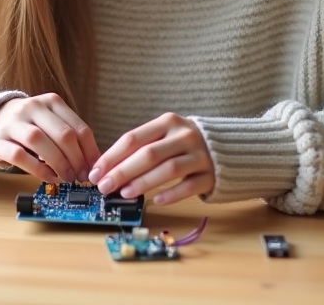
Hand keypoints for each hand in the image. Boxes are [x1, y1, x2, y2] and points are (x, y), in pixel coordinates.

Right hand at [0, 93, 100, 183]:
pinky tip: (49, 177)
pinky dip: (37, 169)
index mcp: (51, 102)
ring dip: (58, 163)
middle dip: (76, 159)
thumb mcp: (51, 122)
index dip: (89, 151)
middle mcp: (32, 107)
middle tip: (81, 176)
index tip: (94, 168)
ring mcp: (13, 123)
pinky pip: (19, 156)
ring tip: (67, 177)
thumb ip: (70, 137)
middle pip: (62, 133)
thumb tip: (93, 163)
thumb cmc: (30, 125)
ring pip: (39, 141)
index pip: (78, 127)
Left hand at [88, 113, 214, 205]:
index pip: (133, 138)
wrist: (227, 148)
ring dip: (143, 182)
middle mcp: (184, 136)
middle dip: (122, 171)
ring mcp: (200, 155)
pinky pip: (189, 186)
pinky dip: (172, 194)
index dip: (112, 156)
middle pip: (148, 154)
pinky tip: (156, 200)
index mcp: (168, 122)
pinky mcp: (210, 175)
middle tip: (104, 186)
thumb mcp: (164, 136)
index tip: (95, 172)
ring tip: (124, 193)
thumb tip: (106, 169)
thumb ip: (140, 148)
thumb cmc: (184, 144)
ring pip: (168, 169)